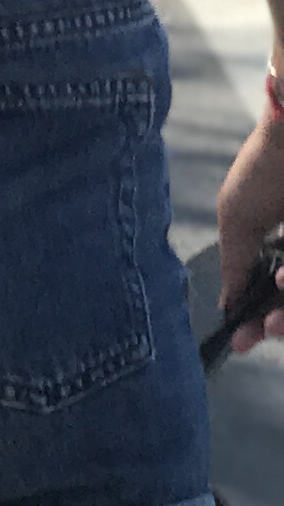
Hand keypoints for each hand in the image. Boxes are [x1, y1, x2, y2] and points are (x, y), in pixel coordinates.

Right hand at [219, 110, 283, 355]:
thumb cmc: (266, 165)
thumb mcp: (238, 220)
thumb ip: (235, 265)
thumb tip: (226, 304)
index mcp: (283, 247)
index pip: (272, 294)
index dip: (258, 320)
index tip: (243, 340)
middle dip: (277, 323)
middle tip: (263, 335)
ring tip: (277, 303)